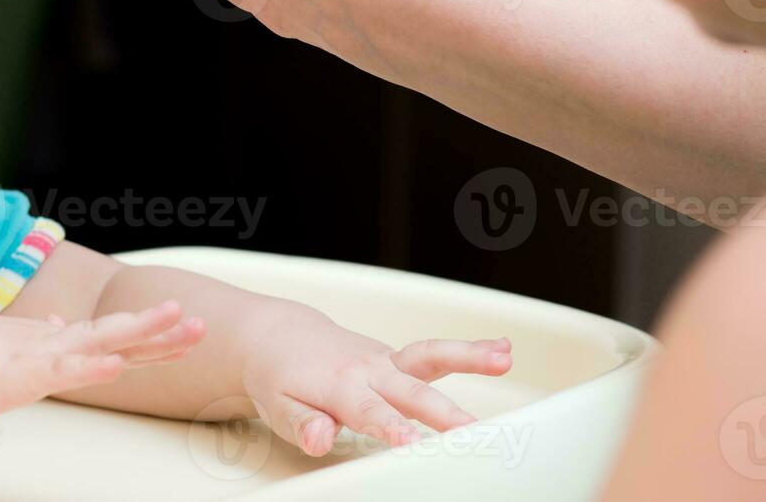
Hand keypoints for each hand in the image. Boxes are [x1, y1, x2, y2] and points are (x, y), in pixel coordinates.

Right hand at [0, 299, 203, 422]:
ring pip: (101, 340)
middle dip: (162, 332)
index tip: (185, 331)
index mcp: (52, 343)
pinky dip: (93, 363)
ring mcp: (39, 355)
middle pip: (118, 336)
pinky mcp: (21, 371)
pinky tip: (117, 361)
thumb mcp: (8, 351)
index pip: (111, 339)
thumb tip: (61, 325)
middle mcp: (53, 343)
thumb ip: (39, 339)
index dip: (150, 337)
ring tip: (176, 321)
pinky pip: (63, 367)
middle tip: (201, 323)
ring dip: (141, 331)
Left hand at [239, 303, 511, 455]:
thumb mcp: (278, 406)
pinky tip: (503, 352)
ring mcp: (386, 362)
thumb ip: (302, 424)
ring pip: (430, 359)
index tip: (412, 444)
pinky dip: (468, 352)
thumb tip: (319, 437)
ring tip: (503, 359)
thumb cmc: (281, 377)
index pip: (370, 413)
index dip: (392, 428)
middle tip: (474, 432)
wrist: (279, 337)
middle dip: (444, 413)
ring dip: (468, 357)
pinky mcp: (397, 361)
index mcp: (339, 387)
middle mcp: (368, 370)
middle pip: (412, 391)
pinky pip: (434, 355)